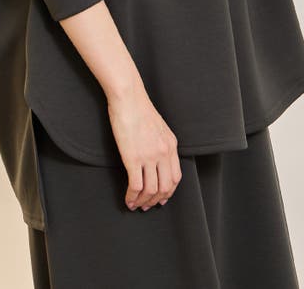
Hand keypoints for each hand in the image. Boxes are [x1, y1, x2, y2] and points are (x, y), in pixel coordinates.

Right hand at [107, 84, 181, 211]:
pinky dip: (132, 197)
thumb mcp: (158, 126)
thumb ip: (160, 142)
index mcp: (171, 144)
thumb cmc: (138, 108)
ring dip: (143, 202)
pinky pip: (136, 186)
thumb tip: (155, 157)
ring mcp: (150, 156)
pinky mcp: (134, 158)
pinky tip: (127, 200)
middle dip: (156, 201)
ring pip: (151, 190)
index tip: (160, 198)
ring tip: (135, 205)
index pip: (176, 176)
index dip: (168, 192)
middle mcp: (164, 152)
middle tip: (146, 206)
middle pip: (166, 187)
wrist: (128, 97)